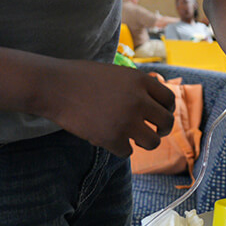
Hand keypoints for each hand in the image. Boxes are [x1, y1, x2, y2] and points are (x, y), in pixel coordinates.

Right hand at [37, 61, 174, 156]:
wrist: (55, 86)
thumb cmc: (83, 77)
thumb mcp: (118, 73)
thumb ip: (137, 86)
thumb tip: (154, 102)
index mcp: (141, 81)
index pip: (169, 99)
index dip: (167, 109)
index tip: (160, 115)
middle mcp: (139, 101)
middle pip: (166, 122)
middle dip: (162, 129)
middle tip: (154, 132)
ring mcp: (126, 121)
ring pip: (152, 142)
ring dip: (145, 142)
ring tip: (136, 139)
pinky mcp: (111, 138)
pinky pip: (127, 152)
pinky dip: (121, 149)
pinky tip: (112, 141)